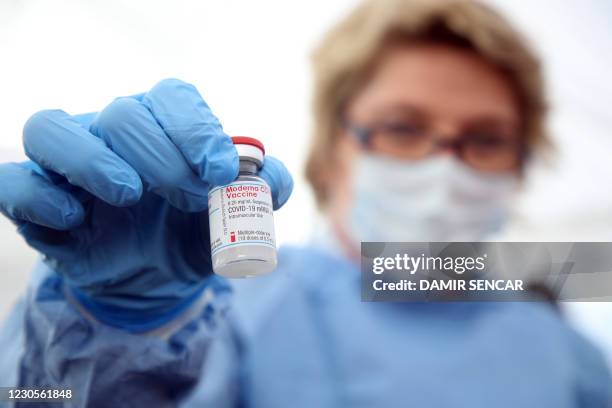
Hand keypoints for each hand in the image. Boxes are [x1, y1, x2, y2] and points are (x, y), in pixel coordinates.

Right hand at [0, 79, 292, 330]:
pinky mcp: (37, 199)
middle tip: (190, 197)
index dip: (197, 128)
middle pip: (124, 113)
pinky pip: (14, 181)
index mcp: (163, 124)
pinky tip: (74, 220)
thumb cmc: (191, 232)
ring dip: (94, 159)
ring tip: (129, 194)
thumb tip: (272, 181)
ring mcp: (67, 163)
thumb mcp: (234, 217)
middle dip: (163, 156)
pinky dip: (39, 197)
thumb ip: (263, 193)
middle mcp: (112, 132)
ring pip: (51, 128)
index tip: (221, 171)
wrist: (153, 276)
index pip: (173, 97)